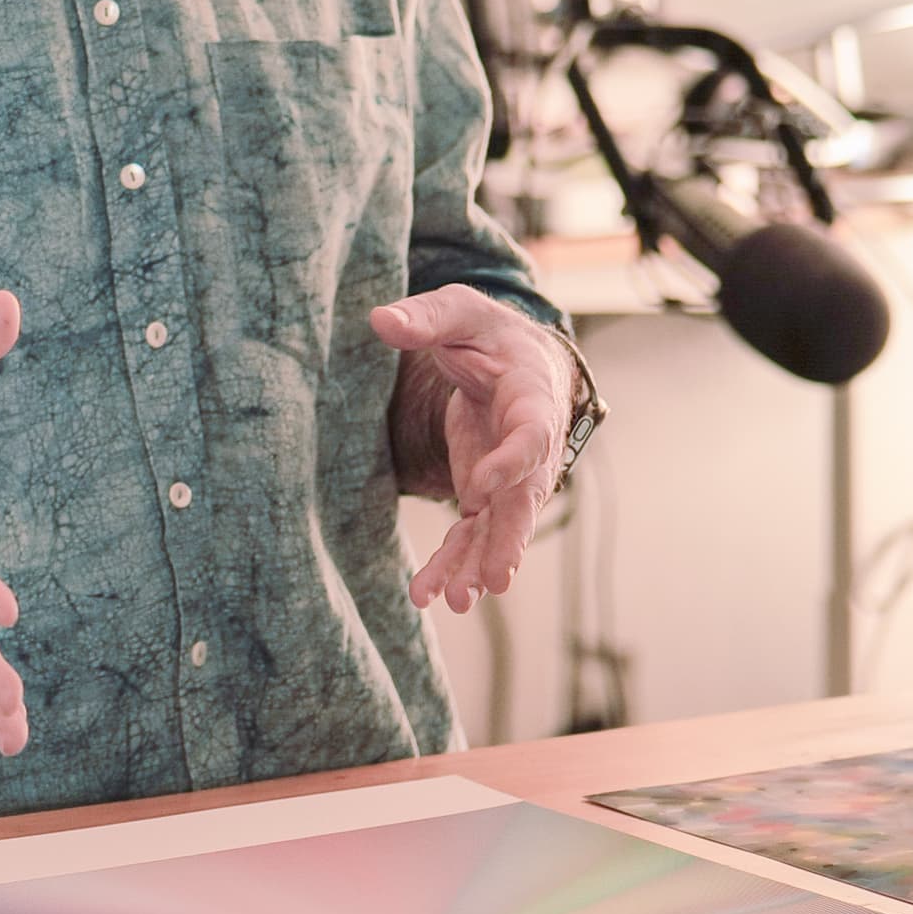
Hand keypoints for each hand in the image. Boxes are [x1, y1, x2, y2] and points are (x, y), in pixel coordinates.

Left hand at [373, 287, 574, 614]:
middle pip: (524, 499)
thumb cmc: (489, 332)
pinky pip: (474, 535)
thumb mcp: (460, 312)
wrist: (515, 361)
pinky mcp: (487, 495)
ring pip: (499, 528)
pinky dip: (456, 564)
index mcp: (533, 399)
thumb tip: (379, 320)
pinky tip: (432, 596)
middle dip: (508, 540)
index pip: (530, 436)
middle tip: (494, 579)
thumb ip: (426, 318)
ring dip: (478, 565)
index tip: (480, 485)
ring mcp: (511, 478)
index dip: (510, 462)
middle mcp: (532, 448)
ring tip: (458, 601)